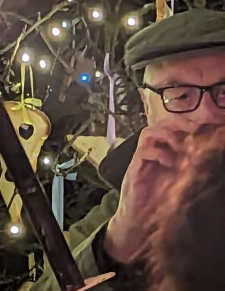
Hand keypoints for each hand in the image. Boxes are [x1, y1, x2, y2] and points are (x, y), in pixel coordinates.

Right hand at [105, 117, 224, 263]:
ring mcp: (143, 158)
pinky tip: (169, 162)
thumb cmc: (160, 203)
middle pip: (161, 125)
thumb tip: (208, 155)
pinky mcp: (135, 167)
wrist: (140, 220)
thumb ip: (191, 169)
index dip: (187, 124)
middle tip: (193, 127)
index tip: (205, 125)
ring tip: (179, 143)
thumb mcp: (181, 183)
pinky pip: (144, 150)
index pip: (174, 130)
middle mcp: (154, 152)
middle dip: (178, 123)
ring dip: (166, 134)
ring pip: (150, 133)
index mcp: (166, 153)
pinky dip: (159, 152)